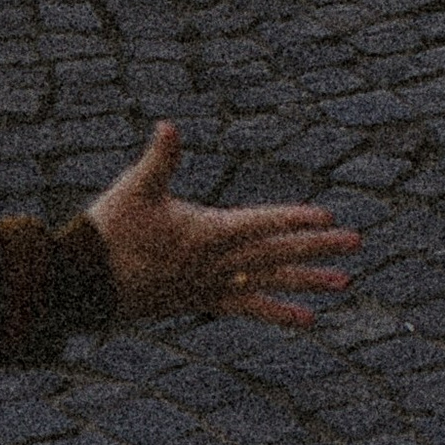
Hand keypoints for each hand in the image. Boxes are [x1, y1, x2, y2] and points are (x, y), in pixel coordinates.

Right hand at [84, 121, 357, 329]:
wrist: (89, 284)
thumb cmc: (110, 231)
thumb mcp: (134, 189)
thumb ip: (159, 159)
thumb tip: (168, 125)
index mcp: (206, 233)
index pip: (259, 224)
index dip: (292, 218)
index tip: (327, 216)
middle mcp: (217, 264)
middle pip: (276, 253)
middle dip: (317, 247)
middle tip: (355, 242)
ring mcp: (213, 285)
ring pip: (270, 283)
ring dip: (308, 281)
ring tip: (345, 283)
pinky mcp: (203, 301)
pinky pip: (249, 309)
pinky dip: (279, 312)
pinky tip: (307, 319)